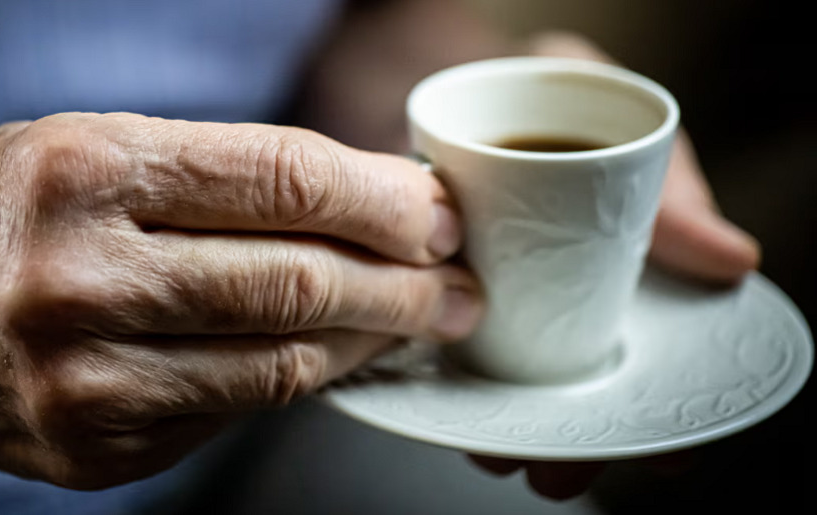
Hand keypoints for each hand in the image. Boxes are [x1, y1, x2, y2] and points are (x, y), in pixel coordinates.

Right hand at [0, 113, 480, 487]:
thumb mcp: (87, 149)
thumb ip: (219, 175)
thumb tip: (361, 200)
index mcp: (86, 172)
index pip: (282, 179)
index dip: (382, 196)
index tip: (436, 210)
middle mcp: (83, 280)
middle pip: (299, 279)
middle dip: (407, 282)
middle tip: (459, 282)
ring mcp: (88, 380)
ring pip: (283, 362)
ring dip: (374, 341)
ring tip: (424, 322)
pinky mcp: (98, 449)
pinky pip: (237, 412)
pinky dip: (303, 380)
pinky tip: (336, 356)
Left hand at [464, 32, 761, 500]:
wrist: (458, 83)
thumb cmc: (554, 98)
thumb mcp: (623, 126)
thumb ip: (668, 182)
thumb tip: (736, 261)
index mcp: (624, 265)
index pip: (657, 351)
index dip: (663, 412)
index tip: (664, 453)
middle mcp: (564, 289)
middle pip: (577, 380)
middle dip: (571, 434)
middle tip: (560, 469)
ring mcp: (497, 294)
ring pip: (512, 378)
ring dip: (507, 421)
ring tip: (499, 451)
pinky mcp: (434, 291)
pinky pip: (441, 347)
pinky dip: (443, 379)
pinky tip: (442, 404)